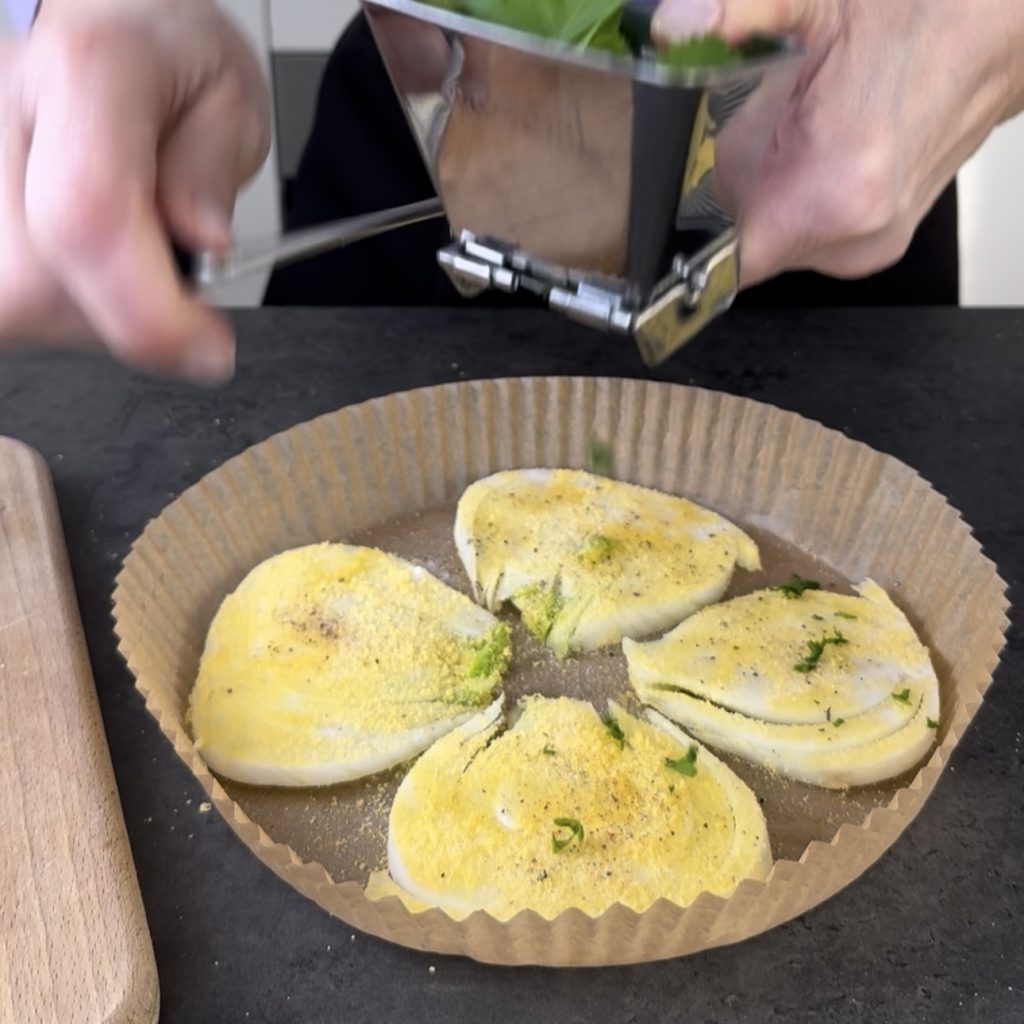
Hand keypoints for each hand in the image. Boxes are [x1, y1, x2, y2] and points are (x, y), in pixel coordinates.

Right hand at [0, 0, 269, 380]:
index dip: (150, 314)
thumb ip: (211, 170)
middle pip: (37, 283)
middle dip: (128, 317)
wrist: (108, 13)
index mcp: (89, 71)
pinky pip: (8, 300)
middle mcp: (5, 108)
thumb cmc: (165, 49)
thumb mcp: (229, 95)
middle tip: (177, 287)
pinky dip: (57, 303)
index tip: (208, 349)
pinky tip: (88, 266)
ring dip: (90, 311)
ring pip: (13, 304)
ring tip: (131, 256)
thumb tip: (198, 242)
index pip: (88, 218)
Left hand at [653, 0, 1023, 287]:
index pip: (728, 264)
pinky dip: (797, 195)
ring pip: (774, 235)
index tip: (675, 226)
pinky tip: (821, 147)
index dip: (692, 248)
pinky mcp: (875, 245)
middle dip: (740, 190)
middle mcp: (854, 236)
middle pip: (746, 241)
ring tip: (807, 130)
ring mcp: (868, 247)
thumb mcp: (814, 6)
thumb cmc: (920, 19)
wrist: (994, 30)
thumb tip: (674, 24)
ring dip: (771, 191)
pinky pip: (804, 231)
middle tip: (772, 128)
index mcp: (835, 191)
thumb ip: (736, 15)